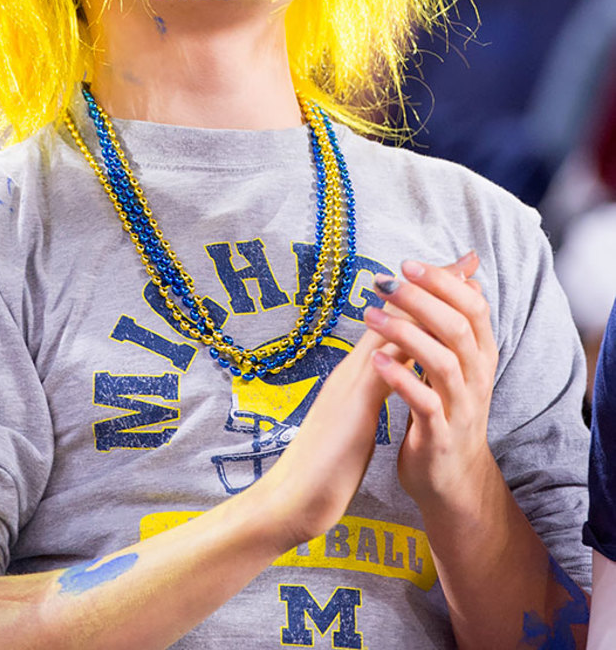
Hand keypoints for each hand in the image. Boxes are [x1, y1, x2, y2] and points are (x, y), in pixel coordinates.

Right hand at [255, 257, 477, 551]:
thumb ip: (368, 391)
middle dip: (431, 289)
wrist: (291, 497)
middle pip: (396, 318)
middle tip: (465, 259)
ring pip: (389, 334)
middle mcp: (353, 370)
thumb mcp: (352, 418)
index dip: (425, 300)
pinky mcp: (353, 410)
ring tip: (452, 280)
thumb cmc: (323, 462)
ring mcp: (350, 386)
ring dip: (422, 305)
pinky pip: (381, 373)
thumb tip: (389, 369)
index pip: (396, 326)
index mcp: (357, 375)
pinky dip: (401, 351)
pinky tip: (423, 334)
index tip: (456, 276)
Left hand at [363, 251, 499, 512]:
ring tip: (369, 315)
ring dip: (405, 334)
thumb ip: (455, 318)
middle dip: (421, 299)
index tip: (407, 263)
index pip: (473, 307)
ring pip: (443, 362)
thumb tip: (464, 269)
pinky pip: (426, 404)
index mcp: (480, 356)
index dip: (443, 282)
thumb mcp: (455, 360)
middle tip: (384, 281)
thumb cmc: (446, 408)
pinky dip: (401, 379)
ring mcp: (461, 409)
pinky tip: (375, 361)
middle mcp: (476, 378)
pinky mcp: (440, 436)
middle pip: (457, 328)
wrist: (451, 479)